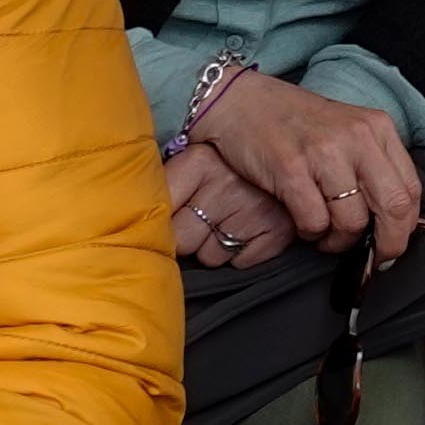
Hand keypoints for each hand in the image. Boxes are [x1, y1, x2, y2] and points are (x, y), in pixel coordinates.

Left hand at [166, 140, 293, 267]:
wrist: (290, 161)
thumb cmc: (229, 166)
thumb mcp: (193, 163)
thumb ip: (165, 187)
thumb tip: (134, 222)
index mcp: (198, 162)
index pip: (158, 212)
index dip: (161, 222)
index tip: (168, 221)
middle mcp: (225, 185)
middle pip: (181, 241)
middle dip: (188, 237)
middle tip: (200, 222)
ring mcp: (253, 211)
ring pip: (210, 257)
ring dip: (214, 247)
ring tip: (227, 224)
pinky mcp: (276, 232)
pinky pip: (240, 263)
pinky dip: (242, 254)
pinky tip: (246, 232)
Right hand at [196, 66, 424, 261]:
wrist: (239, 101)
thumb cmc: (295, 122)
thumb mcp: (347, 131)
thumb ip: (372, 166)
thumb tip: (392, 219)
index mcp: (377, 128)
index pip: (411, 189)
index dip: (405, 226)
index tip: (391, 243)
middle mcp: (357, 137)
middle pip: (394, 207)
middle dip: (387, 244)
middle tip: (372, 258)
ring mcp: (324, 152)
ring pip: (353, 221)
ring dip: (339, 241)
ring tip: (325, 234)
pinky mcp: (290, 168)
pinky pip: (314, 221)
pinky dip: (311, 233)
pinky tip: (302, 223)